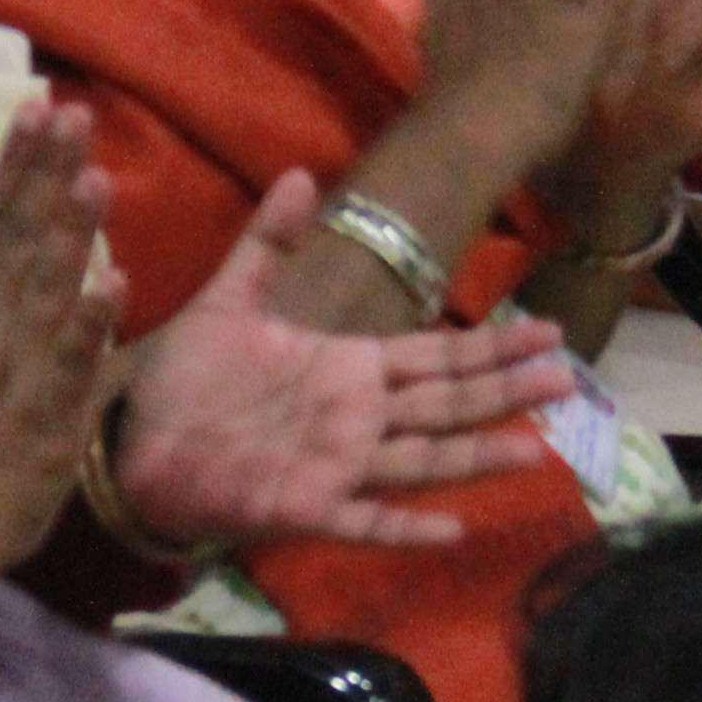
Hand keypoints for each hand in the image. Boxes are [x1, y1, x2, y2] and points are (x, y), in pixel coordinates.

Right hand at [0, 97, 120, 579]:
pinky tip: (116, 283)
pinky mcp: (47, 419)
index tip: (36, 107)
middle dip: (45, 176)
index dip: (12, 164)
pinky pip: (71, 368)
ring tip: (96, 177)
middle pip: (19, 242)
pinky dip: (89, 329)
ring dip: (70, 236)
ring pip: (45, 294)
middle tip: (74, 114)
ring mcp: (16, 374)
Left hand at [106, 170, 578, 553]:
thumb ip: (270, 243)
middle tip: (568, 377)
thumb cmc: (185, 380)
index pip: (435, 356)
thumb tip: (303, 174)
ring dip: (478, 454)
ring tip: (537, 449)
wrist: (133, 441)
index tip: (547, 330)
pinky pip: (365, 521)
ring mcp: (338, 466)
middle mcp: (357, 418)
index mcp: (348, 369)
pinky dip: (406, 526)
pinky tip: (454, 526)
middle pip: (447, 404)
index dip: (490, 346)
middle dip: (505, 390)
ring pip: (424, 459)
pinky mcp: (306, 508)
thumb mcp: (228, 299)